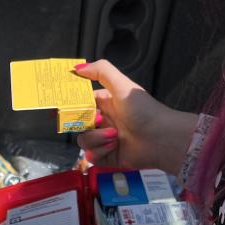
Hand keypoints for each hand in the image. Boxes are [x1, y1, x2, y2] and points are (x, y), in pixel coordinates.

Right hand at [74, 60, 198, 174]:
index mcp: (106, 103)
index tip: (63, 108)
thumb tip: (78, 68)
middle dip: (85, 124)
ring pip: (83, 141)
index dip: (71, 105)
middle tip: (98, 121)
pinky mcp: (107, 156)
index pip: (80, 103)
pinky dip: (100, 152)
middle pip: (78, 124)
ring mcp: (104, 139)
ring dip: (96, 139)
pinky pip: (91, 156)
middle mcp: (104, 121)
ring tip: (114, 136)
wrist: (161, 139)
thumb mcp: (122, 85)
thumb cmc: (144, 111)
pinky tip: (114, 147)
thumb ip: (101, 71)